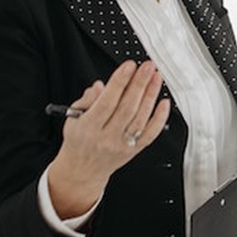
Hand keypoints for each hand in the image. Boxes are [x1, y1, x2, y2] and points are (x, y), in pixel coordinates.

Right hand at [47, 60, 170, 217]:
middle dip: (139, 84)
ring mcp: (122, 145)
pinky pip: (150, 134)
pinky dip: (159, 118)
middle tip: (147, 67)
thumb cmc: (79, 140)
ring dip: (150, 96)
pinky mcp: (135, 151)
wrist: (83, 170)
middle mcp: (107, 138)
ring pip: (140, 119)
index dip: (119, 83)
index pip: (106, 102)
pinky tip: (164, 102)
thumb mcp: (73, 118)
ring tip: (156, 77)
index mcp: (88, 127)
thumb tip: (100, 86)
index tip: (128, 66)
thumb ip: (87, 101)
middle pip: (127, 108)